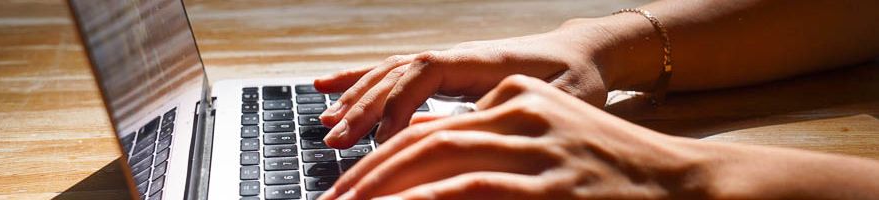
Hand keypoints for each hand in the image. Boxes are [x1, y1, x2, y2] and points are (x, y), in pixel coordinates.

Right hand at [314, 20, 613, 147]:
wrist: (582, 52)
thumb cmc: (575, 78)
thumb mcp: (555, 99)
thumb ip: (511, 112)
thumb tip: (464, 134)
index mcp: (478, 61)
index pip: (423, 77)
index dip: (398, 106)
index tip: (384, 141)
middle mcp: (454, 57)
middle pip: (395, 75)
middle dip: (363, 108)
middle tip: (333, 140)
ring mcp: (445, 62)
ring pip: (388, 74)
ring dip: (355, 98)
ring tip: (325, 123)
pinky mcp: (442, 72)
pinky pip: (393, 74)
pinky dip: (359, 81)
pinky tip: (330, 89)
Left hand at [318, 75, 710, 199]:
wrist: (691, 186)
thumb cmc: (618, 174)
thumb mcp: (551, 144)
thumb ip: (496, 148)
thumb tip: (435, 172)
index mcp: (517, 96)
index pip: (433, 122)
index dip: (382, 153)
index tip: (350, 185)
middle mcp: (520, 111)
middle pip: (423, 135)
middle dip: (367, 172)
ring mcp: (536, 146)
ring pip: (437, 156)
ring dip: (381, 187)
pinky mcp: (551, 184)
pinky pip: (471, 189)